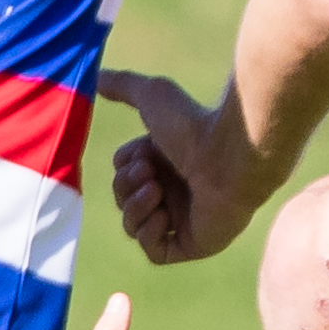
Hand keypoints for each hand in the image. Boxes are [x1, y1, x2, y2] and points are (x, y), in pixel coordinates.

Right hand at [97, 61, 256, 264]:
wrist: (233, 153)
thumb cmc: (195, 122)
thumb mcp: (151, 94)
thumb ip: (123, 85)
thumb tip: (95, 78)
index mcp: (166, 161)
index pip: (122, 175)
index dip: (123, 166)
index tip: (142, 153)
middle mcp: (175, 189)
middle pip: (123, 200)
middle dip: (126, 186)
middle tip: (150, 171)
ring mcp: (185, 218)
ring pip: (134, 226)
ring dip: (135, 208)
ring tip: (157, 189)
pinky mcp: (195, 244)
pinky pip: (155, 251)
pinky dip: (149, 233)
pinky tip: (165, 213)